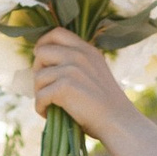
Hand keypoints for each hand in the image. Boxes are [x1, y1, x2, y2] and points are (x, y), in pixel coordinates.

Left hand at [33, 27, 140, 148]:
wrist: (118, 122)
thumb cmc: (105, 104)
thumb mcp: (95, 72)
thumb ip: (75, 63)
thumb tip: (43, 64)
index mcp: (87, 49)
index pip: (56, 33)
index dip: (43, 44)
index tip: (42, 60)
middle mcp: (79, 55)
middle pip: (41, 53)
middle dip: (39, 71)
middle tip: (46, 88)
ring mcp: (71, 70)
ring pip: (38, 77)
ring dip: (40, 93)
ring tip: (51, 104)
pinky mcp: (64, 87)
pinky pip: (40, 96)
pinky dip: (41, 108)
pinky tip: (49, 114)